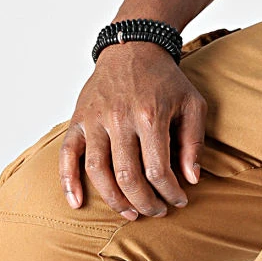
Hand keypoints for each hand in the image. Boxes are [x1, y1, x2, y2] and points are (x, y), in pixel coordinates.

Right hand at [60, 44, 205, 219]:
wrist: (133, 46)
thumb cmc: (165, 81)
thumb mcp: (192, 105)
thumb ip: (194, 143)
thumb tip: (192, 179)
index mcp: (149, 115)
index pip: (158, 171)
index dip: (170, 193)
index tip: (179, 201)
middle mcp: (118, 118)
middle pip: (128, 177)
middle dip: (145, 203)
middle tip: (157, 211)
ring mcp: (94, 118)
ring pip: (98, 171)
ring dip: (115, 200)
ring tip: (131, 214)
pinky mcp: (78, 118)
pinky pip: (67, 154)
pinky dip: (68, 181)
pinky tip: (76, 203)